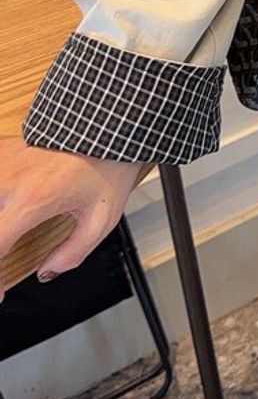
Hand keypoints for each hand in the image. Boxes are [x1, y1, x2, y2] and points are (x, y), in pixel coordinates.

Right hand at [0, 141, 153, 301]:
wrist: (106, 125)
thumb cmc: (107, 167)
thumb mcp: (102, 218)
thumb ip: (73, 253)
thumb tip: (47, 273)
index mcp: (32, 200)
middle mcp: (8, 181)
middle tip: (4, 261)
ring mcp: (1, 164)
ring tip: (8, 235)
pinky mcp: (1, 151)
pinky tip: (6, 210)